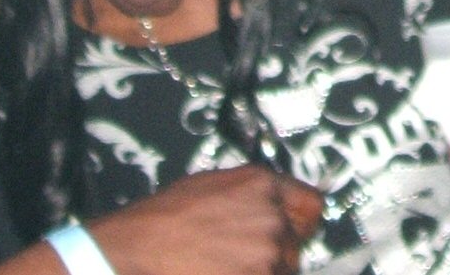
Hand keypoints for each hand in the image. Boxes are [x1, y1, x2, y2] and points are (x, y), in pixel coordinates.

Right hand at [87, 165, 322, 274]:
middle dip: (276, 250)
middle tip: (243, 254)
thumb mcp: (210, 185)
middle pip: (296, 242)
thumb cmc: (162, 220)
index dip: (300, 221)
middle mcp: (272, 215)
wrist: (138, 249)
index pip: (311, 204)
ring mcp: (268, 251)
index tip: (295, 230)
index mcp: (262, 184)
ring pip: (283, 267)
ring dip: (263, 269)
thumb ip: (250, 193)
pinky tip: (223, 272)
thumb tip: (268, 203)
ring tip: (226, 265)